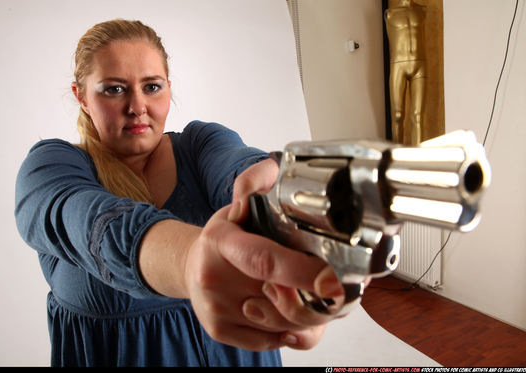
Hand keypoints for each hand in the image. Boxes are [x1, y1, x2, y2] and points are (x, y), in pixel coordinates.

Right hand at [183, 158, 344, 350]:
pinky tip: (286, 311)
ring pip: (281, 327)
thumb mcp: (236, 205)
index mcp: (221, 243)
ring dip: (305, 316)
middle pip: (281, 302)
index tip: (333, 281)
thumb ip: (256, 183)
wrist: (192, 268)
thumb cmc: (223, 239)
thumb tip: (277, 173)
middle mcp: (214, 278)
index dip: (302, 273)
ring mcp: (215, 308)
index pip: (265, 261)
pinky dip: (289, 331)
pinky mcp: (219, 331)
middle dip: (314, 299)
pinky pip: (272, 342)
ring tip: (306, 295)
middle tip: (327, 287)